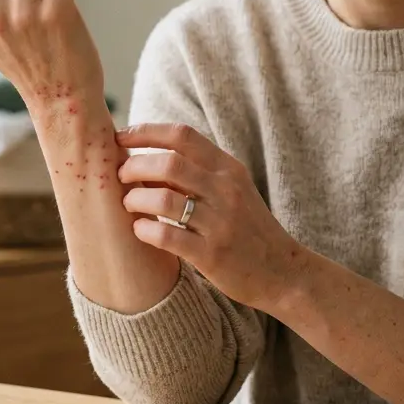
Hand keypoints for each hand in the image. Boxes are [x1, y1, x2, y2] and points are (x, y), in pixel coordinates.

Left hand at [116, 123, 308, 309]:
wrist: (282, 271)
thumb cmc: (248, 228)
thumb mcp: (232, 190)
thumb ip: (198, 171)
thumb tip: (147, 156)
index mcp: (229, 169)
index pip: (182, 135)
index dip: (145, 132)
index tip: (121, 136)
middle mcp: (226, 190)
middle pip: (169, 163)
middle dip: (134, 166)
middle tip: (120, 176)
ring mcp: (220, 223)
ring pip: (163, 198)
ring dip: (135, 199)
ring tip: (129, 204)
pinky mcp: (211, 254)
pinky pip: (167, 236)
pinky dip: (144, 229)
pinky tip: (140, 229)